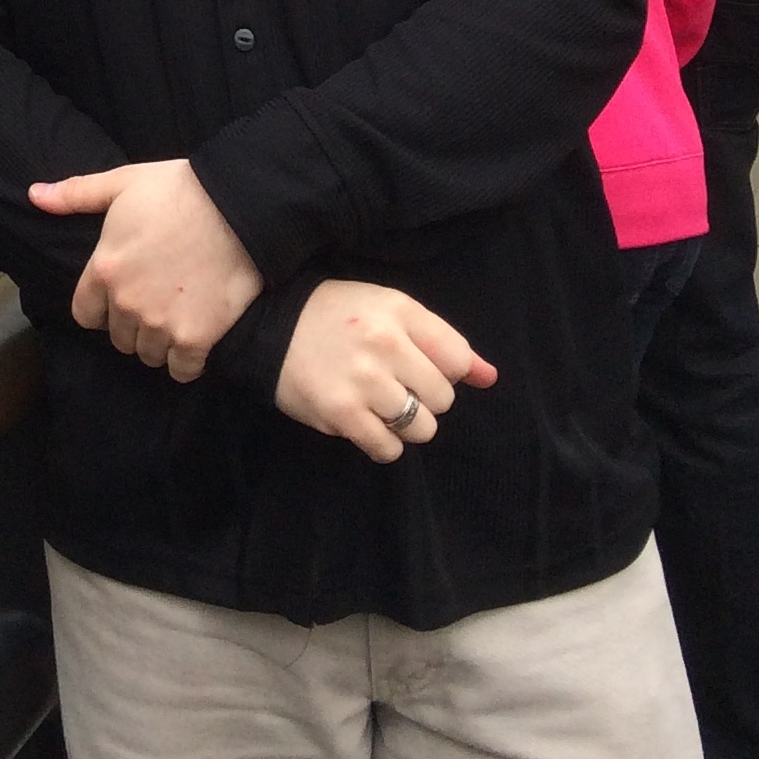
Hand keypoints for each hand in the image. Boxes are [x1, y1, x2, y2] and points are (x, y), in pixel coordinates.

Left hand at [27, 159, 260, 376]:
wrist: (238, 207)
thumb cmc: (178, 190)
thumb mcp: (122, 183)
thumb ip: (76, 194)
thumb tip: (33, 195)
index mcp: (104, 269)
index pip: (84, 314)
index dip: (100, 309)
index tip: (117, 298)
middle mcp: (127, 303)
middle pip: (118, 338)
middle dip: (131, 324)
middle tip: (153, 301)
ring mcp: (161, 324)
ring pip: (148, 355)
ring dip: (158, 343)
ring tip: (174, 317)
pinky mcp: (197, 339)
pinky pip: (182, 370)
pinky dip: (186, 361)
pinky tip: (195, 340)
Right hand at [273, 280, 494, 461]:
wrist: (268, 324)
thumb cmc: (336, 316)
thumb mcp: (389, 310)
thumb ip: (442, 342)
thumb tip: (490, 377)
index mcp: (398, 311)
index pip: (457, 359)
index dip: (442, 370)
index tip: (417, 366)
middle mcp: (383, 343)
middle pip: (442, 398)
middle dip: (423, 398)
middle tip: (392, 385)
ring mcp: (362, 380)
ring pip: (421, 428)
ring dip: (405, 424)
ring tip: (378, 404)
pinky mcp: (341, 413)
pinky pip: (388, 448)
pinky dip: (383, 442)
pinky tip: (364, 421)